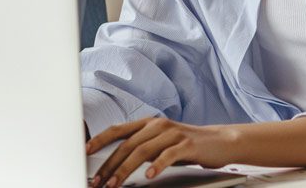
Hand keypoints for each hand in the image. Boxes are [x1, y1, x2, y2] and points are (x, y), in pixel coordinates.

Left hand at [86, 117, 238, 186]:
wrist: (220, 141)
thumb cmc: (187, 145)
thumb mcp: (161, 143)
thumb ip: (141, 147)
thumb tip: (115, 164)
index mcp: (149, 123)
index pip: (118, 129)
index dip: (100, 139)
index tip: (85, 152)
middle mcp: (159, 125)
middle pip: (127, 144)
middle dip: (110, 165)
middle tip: (99, 181)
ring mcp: (173, 133)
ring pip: (142, 150)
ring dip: (125, 169)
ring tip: (115, 184)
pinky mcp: (187, 144)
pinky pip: (168, 155)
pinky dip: (156, 165)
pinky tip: (148, 175)